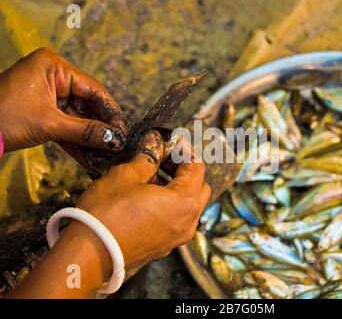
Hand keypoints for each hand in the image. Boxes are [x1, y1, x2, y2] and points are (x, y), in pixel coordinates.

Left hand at [0, 47, 128, 164]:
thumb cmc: (3, 117)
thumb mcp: (49, 124)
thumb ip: (86, 131)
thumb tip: (115, 139)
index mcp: (54, 67)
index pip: (94, 89)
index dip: (111, 112)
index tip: (125, 130)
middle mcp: (54, 76)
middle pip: (88, 104)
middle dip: (101, 128)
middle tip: (118, 145)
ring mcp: (49, 94)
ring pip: (79, 118)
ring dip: (91, 139)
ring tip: (107, 155)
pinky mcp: (44, 111)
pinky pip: (67, 126)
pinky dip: (76, 142)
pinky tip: (91, 158)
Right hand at [74, 130, 210, 268]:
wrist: (89, 255)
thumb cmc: (107, 213)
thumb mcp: (126, 175)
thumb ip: (147, 157)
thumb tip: (155, 142)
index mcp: (185, 202)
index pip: (196, 167)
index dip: (185, 150)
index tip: (171, 140)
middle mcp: (188, 222)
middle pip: (199, 187)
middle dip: (185, 169)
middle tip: (164, 156)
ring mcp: (177, 238)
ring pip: (189, 205)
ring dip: (177, 186)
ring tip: (152, 174)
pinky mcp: (164, 246)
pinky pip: (177, 220)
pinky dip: (170, 204)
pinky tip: (147, 195)